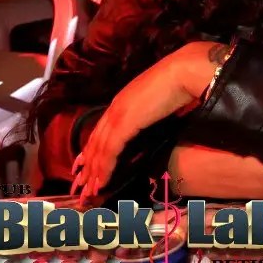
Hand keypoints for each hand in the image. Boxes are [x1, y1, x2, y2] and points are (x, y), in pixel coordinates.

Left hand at [71, 41, 227, 203]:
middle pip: (94, 142)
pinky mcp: (124, 125)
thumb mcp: (160, 98)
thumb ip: (151, 111)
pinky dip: (104, 169)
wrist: (183, 71)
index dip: (91, 150)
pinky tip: (101, 182)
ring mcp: (118, 116)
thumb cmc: (179, 81)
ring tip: (88, 191)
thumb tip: (157, 122)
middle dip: (86, 167)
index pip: (101, 130)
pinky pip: (109, 152)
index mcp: (123, 101)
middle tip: (80, 186)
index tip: (84, 166)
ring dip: (93, 173)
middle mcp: (115, 108)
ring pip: (98, 150)